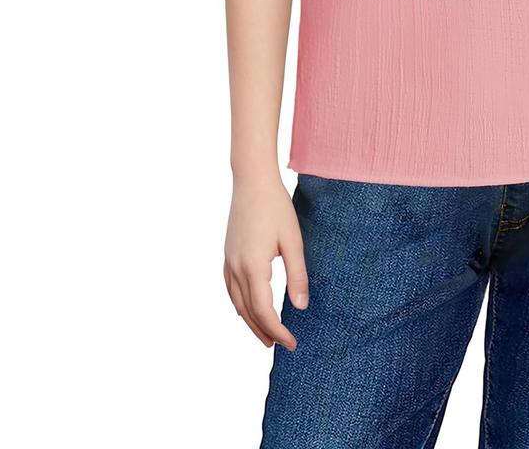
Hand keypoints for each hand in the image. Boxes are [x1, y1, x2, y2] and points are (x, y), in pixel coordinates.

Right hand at [223, 174, 308, 349]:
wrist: (252, 182)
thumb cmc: (276, 208)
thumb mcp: (293, 241)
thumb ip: (297, 275)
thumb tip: (301, 308)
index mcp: (253, 267)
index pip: (264, 311)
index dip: (277, 331)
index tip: (291, 343)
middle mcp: (236, 268)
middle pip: (247, 312)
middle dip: (263, 332)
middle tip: (279, 346)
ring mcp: (228, 262)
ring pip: (236, 303)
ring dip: (250, 322)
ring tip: (265, 335)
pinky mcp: (228, 255)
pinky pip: (231, 289)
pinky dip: (240, 305)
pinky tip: (249, 308)